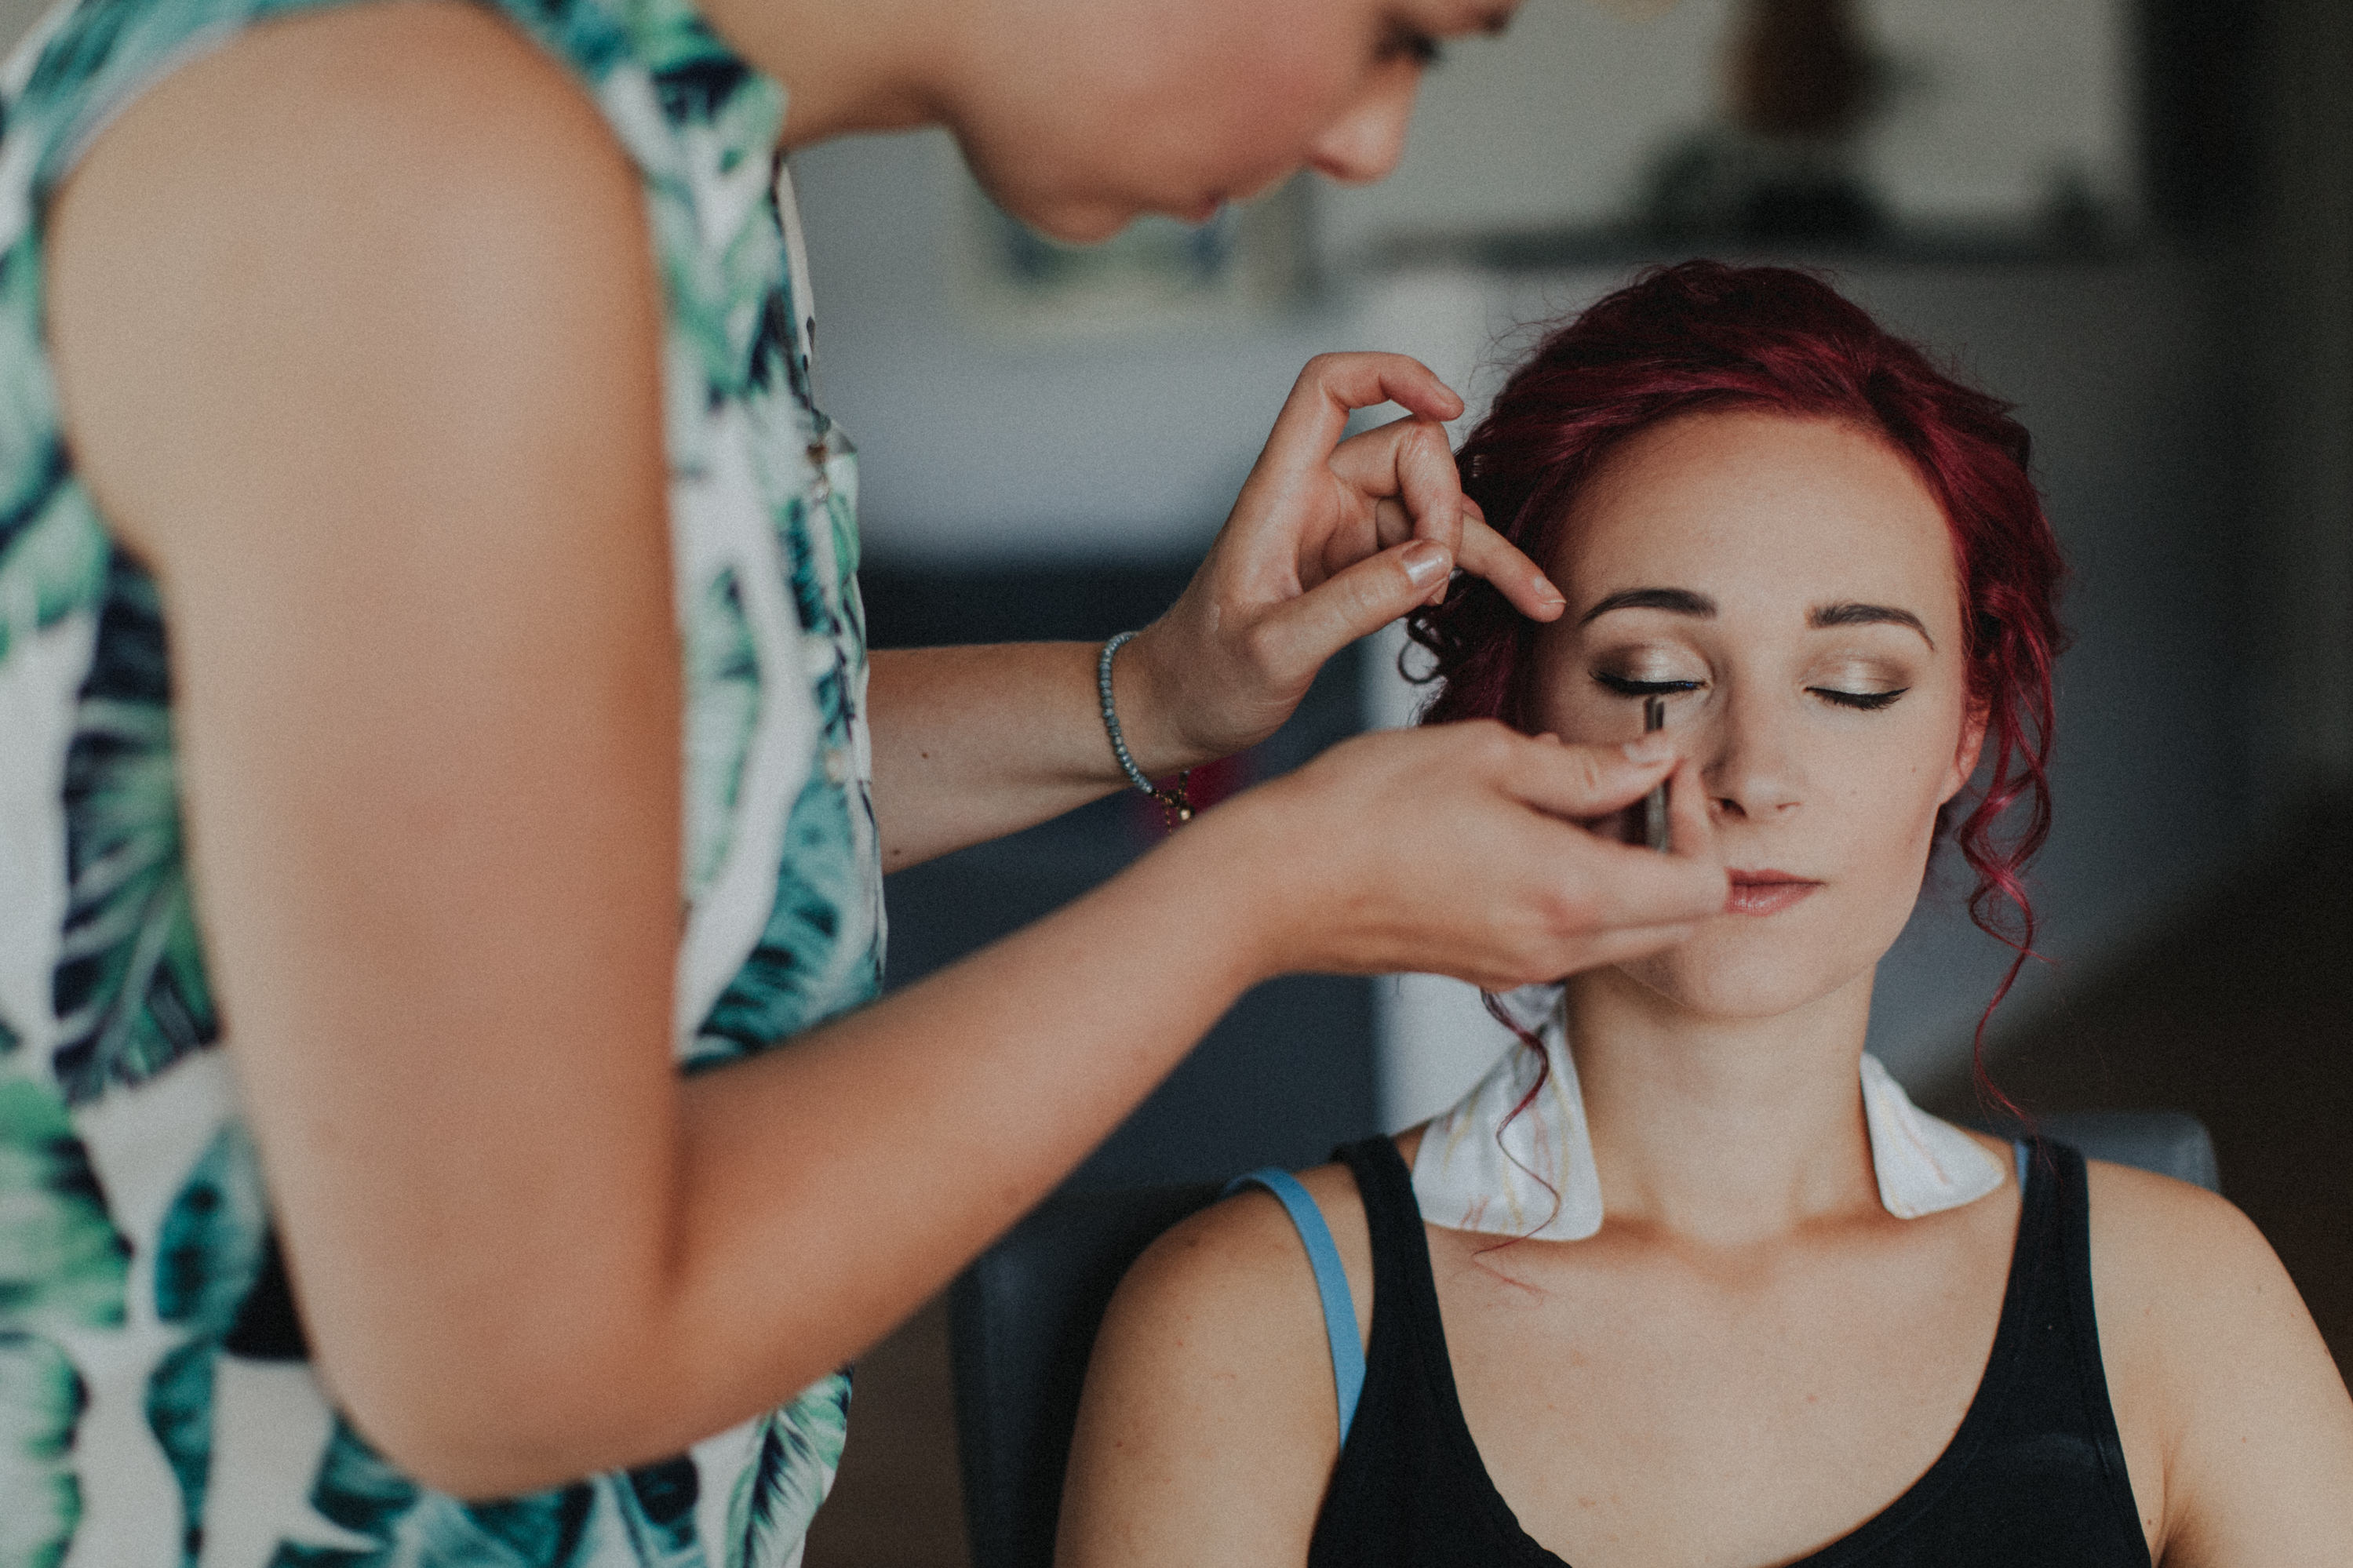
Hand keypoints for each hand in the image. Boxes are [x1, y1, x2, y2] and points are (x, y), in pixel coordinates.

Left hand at [1116, 354, 1566, 772]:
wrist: (1179, 712)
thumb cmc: (1206, 679)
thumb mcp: (1275, 652)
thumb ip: (1354, 604)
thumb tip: (1438, 563)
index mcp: (1280, 493)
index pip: (1328, 387)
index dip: (1390, 372)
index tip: (1448, 405)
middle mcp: (1316, 497)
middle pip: (1410, 451)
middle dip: (1446, 506)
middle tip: (1443, 582)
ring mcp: (1345, 531)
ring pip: (1434, 507)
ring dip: (1482, 548)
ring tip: (1533, 599)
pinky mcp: (1363, 567)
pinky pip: (1432, 551)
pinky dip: (1474, 573)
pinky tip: (1515, 601)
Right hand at [1196, 723, 1726, 988]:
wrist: (1274, 884)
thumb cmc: (1365, 807)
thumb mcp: (1485, 755)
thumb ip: (1585, 767)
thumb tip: (1653, 762)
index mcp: (1571, 893)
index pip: (1704, 887)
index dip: (1700, 820)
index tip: (1662, 769)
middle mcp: (1557, 948)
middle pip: (1677, 921)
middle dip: (1674, 847)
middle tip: (1628, 782)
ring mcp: (1520, 967)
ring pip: (1624, 931)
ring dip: (1623, 867)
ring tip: (1563, 795)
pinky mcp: (1485, 968)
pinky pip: (1568, 936)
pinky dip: (1575, 886)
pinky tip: (1519, 827)